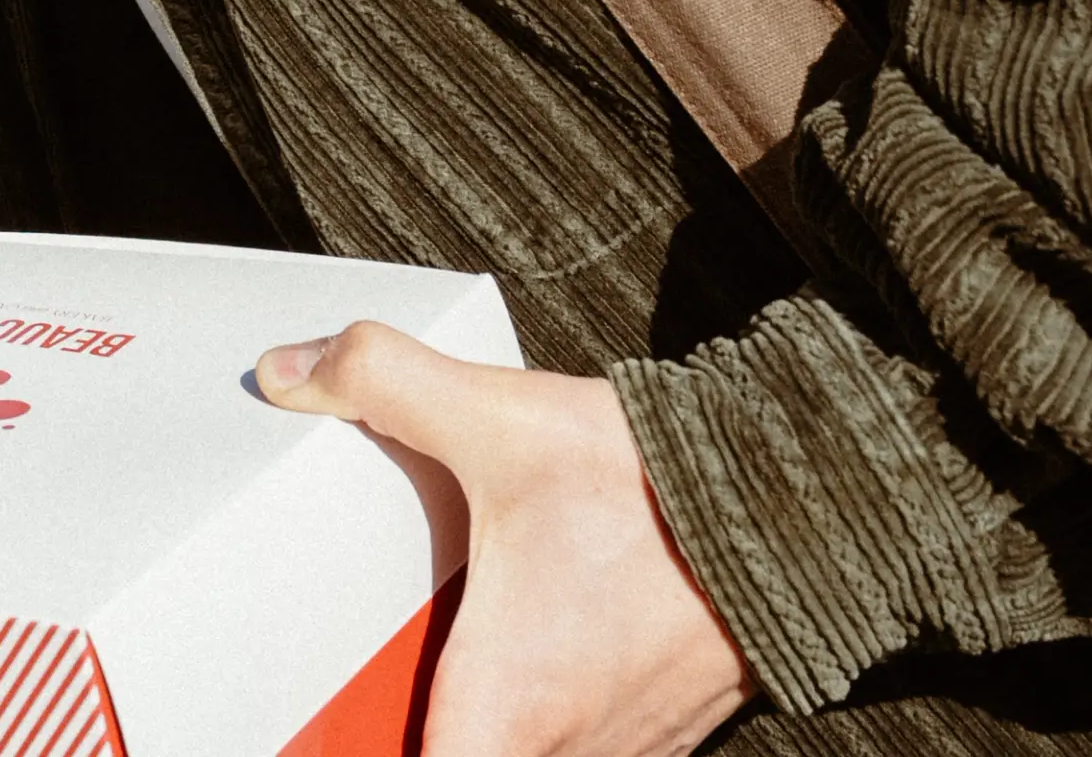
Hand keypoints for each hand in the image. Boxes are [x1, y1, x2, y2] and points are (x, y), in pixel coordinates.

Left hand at [257, 323, 751, 756]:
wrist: (805, 500)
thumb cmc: (655, 488)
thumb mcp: (499, 418)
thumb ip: (381, 382)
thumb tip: (286, 373)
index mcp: (511, 708)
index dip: (374, 756)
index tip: (335, 732)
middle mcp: (571, 749)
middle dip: (426, 730)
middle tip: (375, 687)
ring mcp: (630, 747)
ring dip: (490, 729)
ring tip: (443, 672)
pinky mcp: (669, 726)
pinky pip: (591, 747)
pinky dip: (550, 722)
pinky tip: (536, 658)